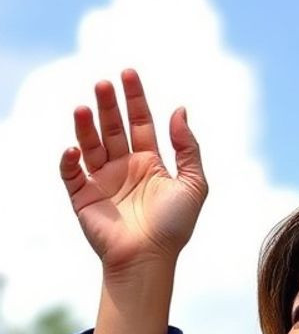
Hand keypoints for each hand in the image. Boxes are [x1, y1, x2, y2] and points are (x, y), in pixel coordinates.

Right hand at [59, 68, 206, 274]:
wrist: (148, 259)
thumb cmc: (174, 227)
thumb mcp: (194, 184)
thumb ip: (189, 148)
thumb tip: (180, 110)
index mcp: (150, 163)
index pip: (140, 122)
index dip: (135, 98)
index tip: (129, 74)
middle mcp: (125, 168)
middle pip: (113, 127)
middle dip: (108, 105)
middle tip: (104, 84)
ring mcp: (103, 182)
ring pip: (90, 144)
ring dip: (85, 125)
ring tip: (84, 108)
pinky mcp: (84, 198)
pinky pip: (70, 174)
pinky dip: (69, 160)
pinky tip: (75, 149)